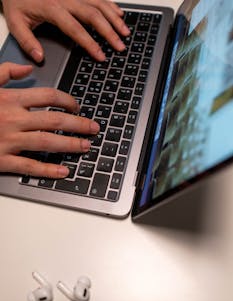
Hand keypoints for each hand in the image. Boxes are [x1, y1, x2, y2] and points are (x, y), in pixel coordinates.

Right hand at [0, 62, 99, 177]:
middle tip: (94, 128)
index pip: (48, 96)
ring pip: (46, 142)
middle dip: (78, 124)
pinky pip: (29, 167)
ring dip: (69, 145)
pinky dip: (47, 170)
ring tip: (85, 147)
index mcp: (10, 99)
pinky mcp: (1, 160)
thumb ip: (5, 72)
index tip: (78, 106)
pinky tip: (63, 171)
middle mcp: (13, 119)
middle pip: (53, 119)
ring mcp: (8, 141)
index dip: (68, 100)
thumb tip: (28, 67)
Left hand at [1, 0, 129, 61]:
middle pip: (93, 15)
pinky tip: (119, 13)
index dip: (90, 44)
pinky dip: (110, 4)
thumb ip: (27, 41)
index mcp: (52, 8)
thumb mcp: (15, 22)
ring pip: (99, 3)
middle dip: (109, 32)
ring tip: (125, 32)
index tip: (101, 56)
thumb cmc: (17, 1)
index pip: (76, 29)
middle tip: (120, 46)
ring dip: (114, 18)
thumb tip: (39, 57)